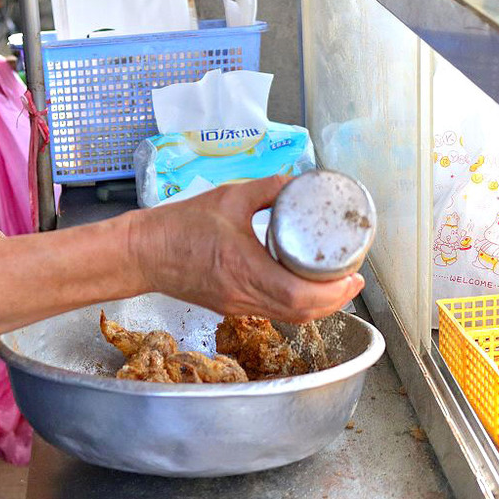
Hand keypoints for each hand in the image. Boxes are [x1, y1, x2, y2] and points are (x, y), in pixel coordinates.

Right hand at [129, 176, 365, 322]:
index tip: (354, 275)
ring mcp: (236, 305)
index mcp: (244, 268)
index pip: (299, 295)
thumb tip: (296, 181)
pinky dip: (297, 305)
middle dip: (335, 300)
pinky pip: (274, 313)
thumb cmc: (180, 225)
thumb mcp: (228, 197)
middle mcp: (243, 295)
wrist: (144, 253)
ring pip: (290, 317)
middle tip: (354, 279)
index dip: (333, 291)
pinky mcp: (230, 307)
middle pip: (302, 313)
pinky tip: (305, 288)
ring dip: (319, 306)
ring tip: (337, 284)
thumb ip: (267, 188)